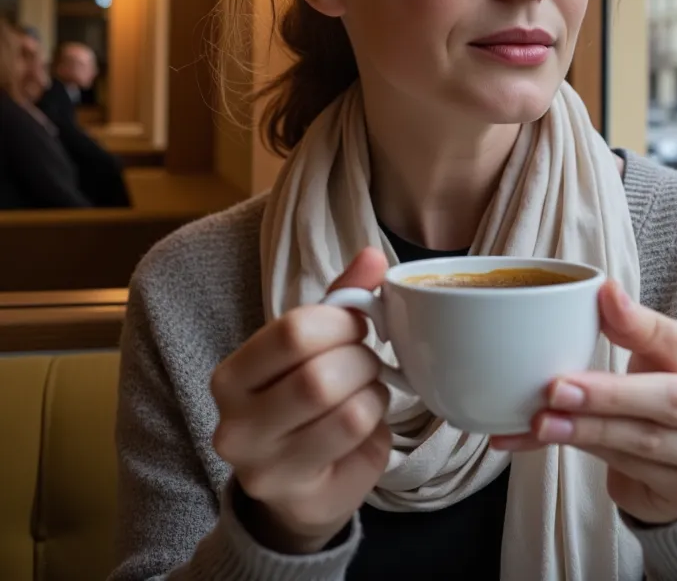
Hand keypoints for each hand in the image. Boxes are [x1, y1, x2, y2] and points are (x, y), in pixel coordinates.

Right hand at [211, 249, 391, 553]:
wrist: (298, 488)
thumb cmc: (305, 404)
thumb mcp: (316, 346)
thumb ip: (341, 299)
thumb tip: (372, 254)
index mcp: (232, 375)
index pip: (292, 332)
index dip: (340, 322)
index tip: (356, 326)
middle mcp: (234, 423)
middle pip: (319, 375)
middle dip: (360, 360)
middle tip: (366, 363)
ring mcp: (261, 465)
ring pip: (344, 408)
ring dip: (372, 392)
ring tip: (365, 392)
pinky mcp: (297, 492)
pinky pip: (356, 437)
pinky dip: (375, 419)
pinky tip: (364, 422)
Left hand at [491, 280, 676, 524]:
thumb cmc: (667, 393)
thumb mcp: (657, 358)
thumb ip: (635, 330)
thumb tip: (606, 292)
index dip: (641, 324)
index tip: (604, 299)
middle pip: (671, 402)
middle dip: (609, 396)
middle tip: (556, 389)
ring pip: (645, 442)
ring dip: (587, 431)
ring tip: (543, 421)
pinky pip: (632, 472)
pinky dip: (589, 453)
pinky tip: (556, 441)